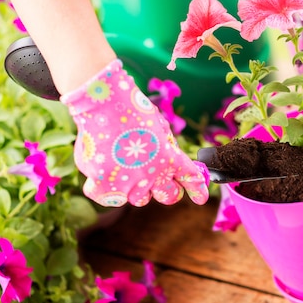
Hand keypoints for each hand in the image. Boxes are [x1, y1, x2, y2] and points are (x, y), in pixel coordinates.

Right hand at [61, 60, 208, 206]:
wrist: (101, 103)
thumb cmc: (131, 110)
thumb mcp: (160, 127)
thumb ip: (168, 148)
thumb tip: (171, 163)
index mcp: (170, 159)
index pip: (190, 179)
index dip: (197, 189)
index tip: (201, 198)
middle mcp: (153, 176)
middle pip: (168, 196)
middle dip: (169, 191)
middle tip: (160, 183)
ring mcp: (128, 184)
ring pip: (139, 199)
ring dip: (137, 188)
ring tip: (126, 168)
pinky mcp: (104, 188)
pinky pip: (110, 198)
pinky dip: (108, 189)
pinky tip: (104, 173)